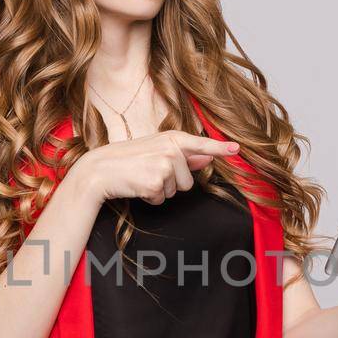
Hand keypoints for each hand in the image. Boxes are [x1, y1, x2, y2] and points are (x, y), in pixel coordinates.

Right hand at [71, 130, 241, 206]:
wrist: (99, 169)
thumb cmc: (127, 159)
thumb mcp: (156, 151)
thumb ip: (185, 155)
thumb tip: (208, 159)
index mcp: (172, 138)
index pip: (202, 144)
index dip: (221, 148)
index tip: (237, 149)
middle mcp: (171, 149)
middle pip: (189, 180)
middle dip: (172, 182)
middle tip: (149, 172)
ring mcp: (164, 166)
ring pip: (177, 191)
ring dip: (161, 190)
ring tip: (142, 177)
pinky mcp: (156, 183)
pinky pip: (163, 199)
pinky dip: (151, 197)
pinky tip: (137, 186)